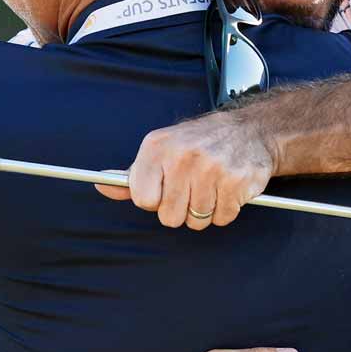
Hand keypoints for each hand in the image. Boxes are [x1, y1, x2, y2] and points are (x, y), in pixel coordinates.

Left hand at [94, 110, 275, 229]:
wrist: (250, 130)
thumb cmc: (198, 144)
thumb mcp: (161, 150)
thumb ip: (131, 176)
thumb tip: (100, 186)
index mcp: (157, 147)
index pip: (142, 199)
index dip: (155, 200)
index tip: (166, 188)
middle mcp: (182, 156)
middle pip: (169, 216)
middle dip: (181, 209)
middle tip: (193, 188)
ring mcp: (211, 169)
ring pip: (197, 221)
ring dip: (205, 211)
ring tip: (211, 186)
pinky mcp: (236, 182)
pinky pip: (222, 218)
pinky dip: (225, 210)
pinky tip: (227, 189)